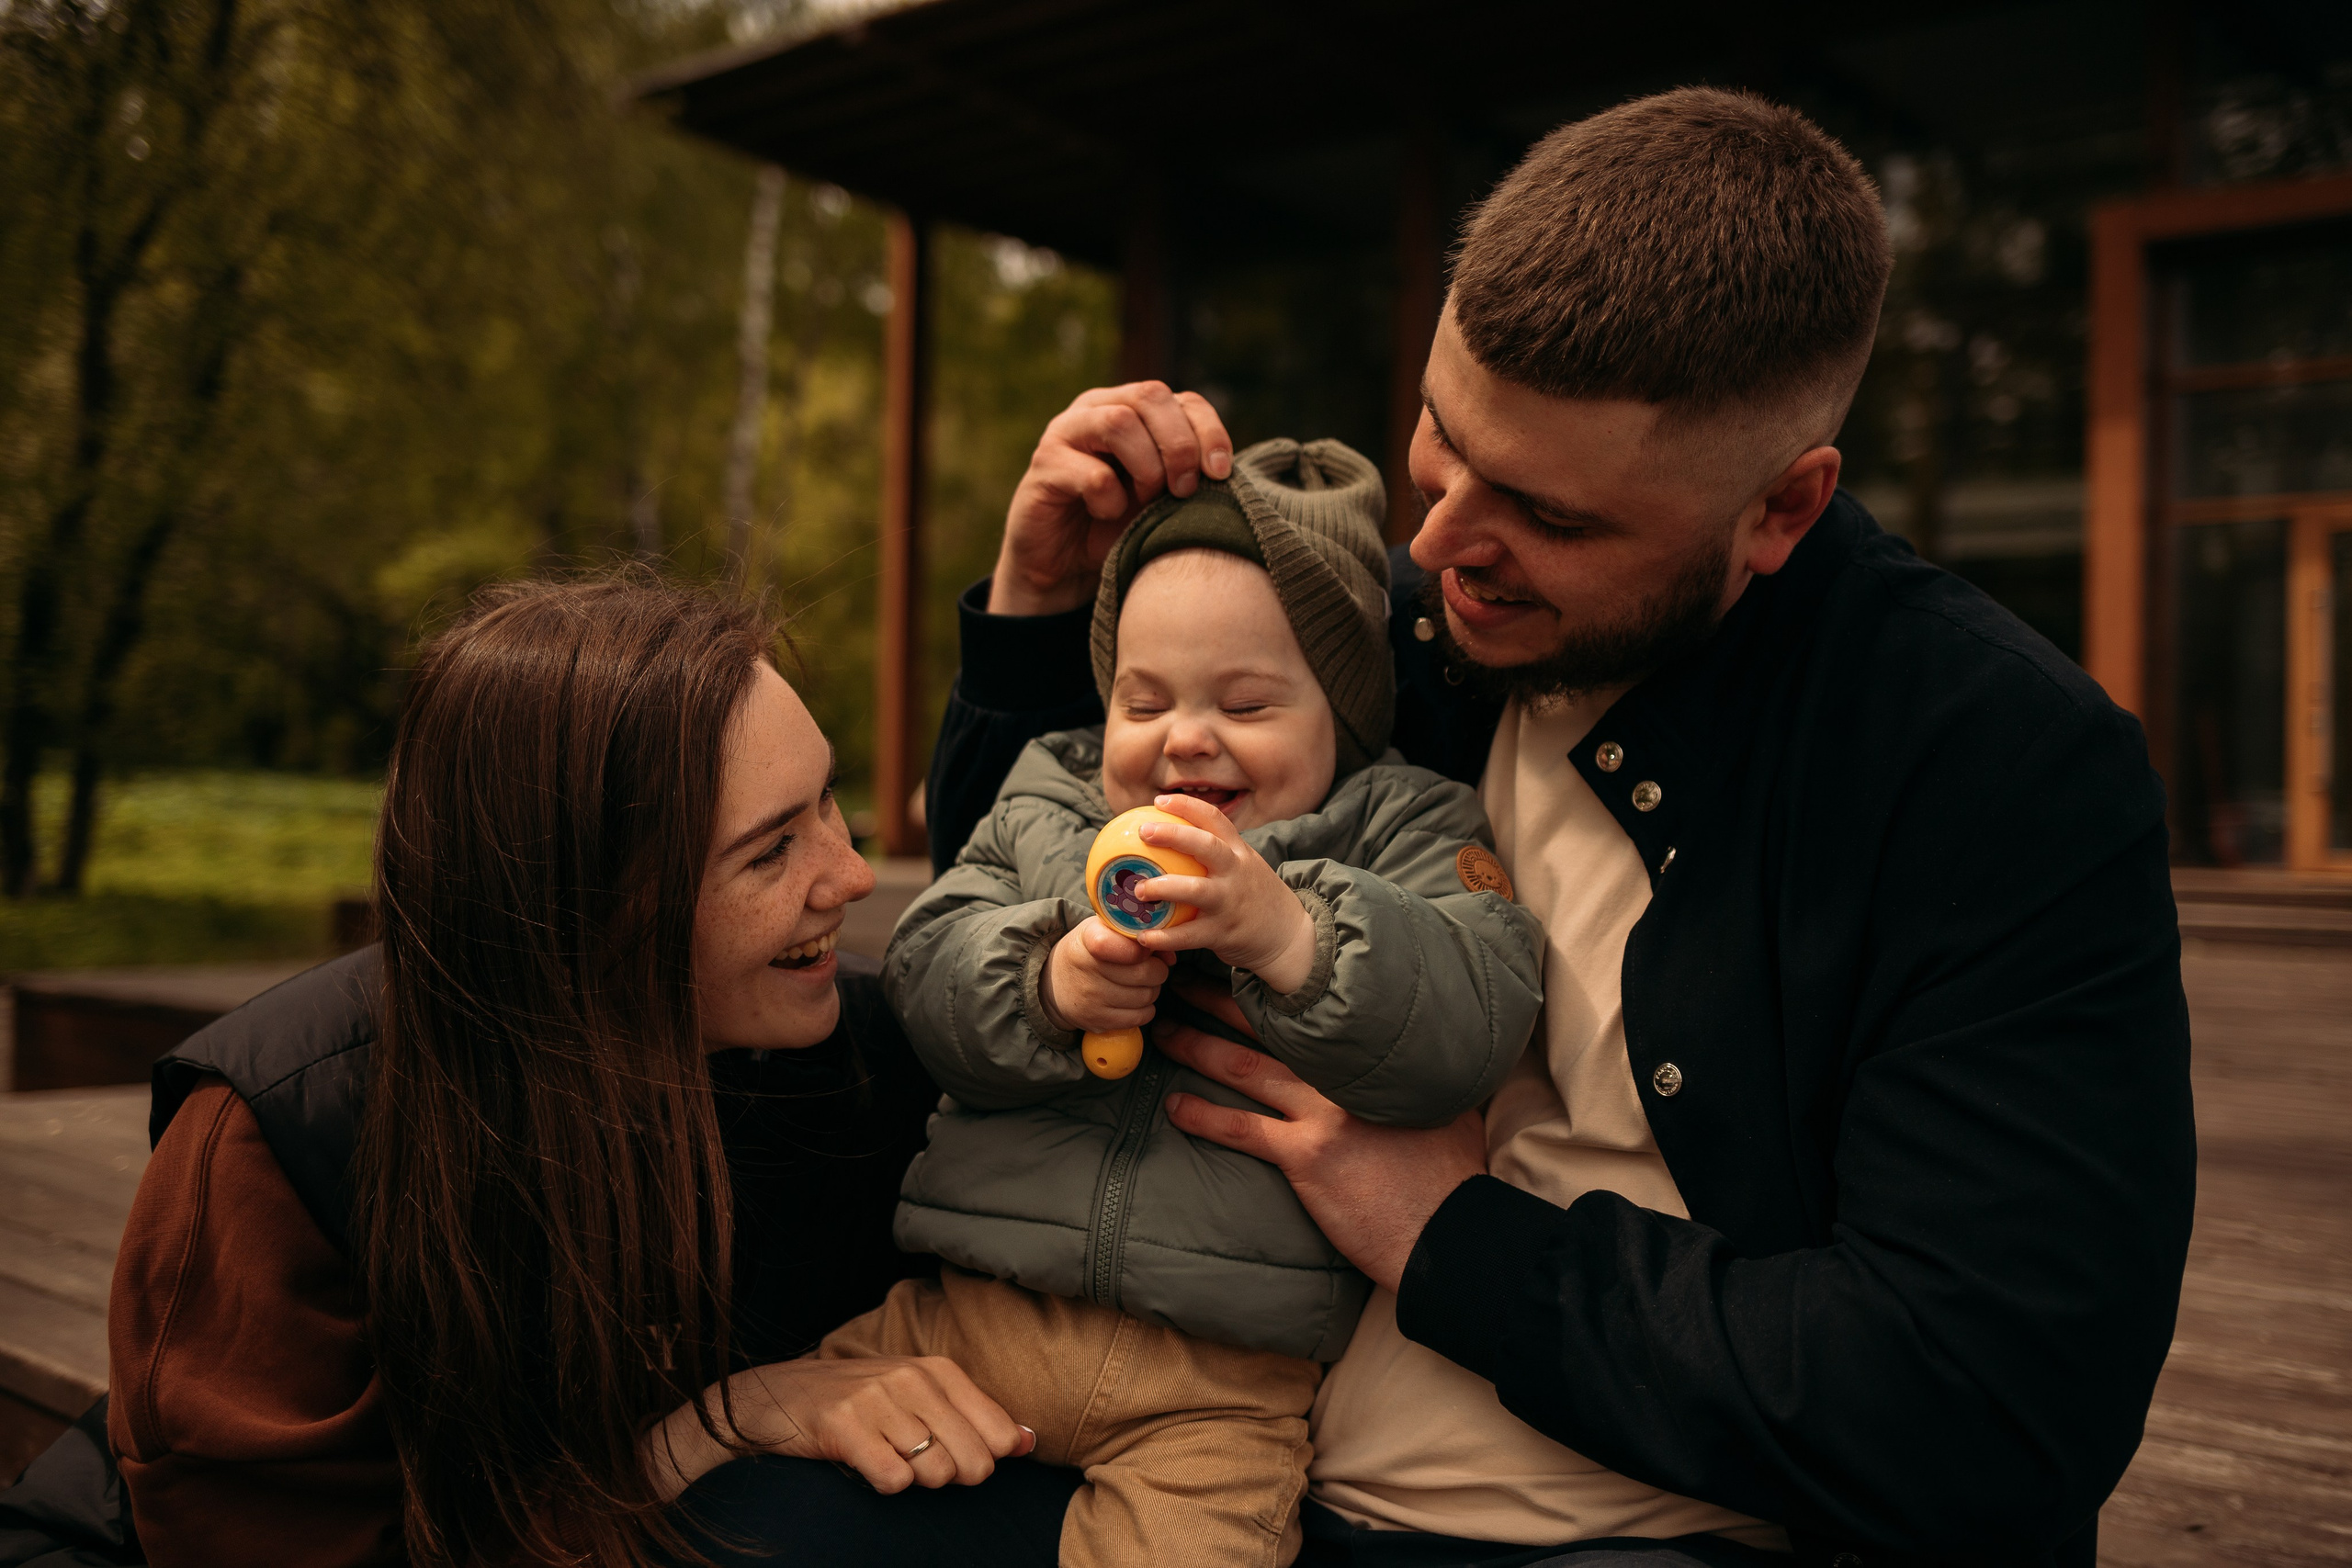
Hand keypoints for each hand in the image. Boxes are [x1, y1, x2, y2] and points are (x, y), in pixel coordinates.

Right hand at [642, 1354, 1036, 1501]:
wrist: (773, 1398)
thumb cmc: (856, 1403)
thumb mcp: (918, 1398)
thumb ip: (975, 1418)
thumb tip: (1028, 1440)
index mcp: (937, 1369)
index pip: (997, 1436)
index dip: (982, 1461)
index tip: (950, 1455)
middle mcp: (911, 1378)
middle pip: (972, 1462)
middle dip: (949, 1478)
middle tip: (913, 1463)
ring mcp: (877, 1400)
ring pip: (935, 1474)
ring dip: (913, 1481)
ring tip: (886, 1459)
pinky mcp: (844, 1425)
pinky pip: (893, 1480)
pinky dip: (884, 1485)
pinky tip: (865, 1466)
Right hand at [989, 383, 1233, 615]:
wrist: (1061, 567)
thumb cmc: (1114, 528)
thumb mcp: (1160, 497)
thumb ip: (1185, 471)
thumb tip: (1220, 467)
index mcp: (1132, 409)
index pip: (1183, 399)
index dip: (1209, 431)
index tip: (1220, 473)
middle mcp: (1097, 408)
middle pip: (1151, 396)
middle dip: (1179, 445)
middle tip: (1184, 490)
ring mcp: (1066, 432)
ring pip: (1119, 421)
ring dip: (1147, 467)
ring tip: (1145, 501)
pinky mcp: (1045, 466)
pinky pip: (1093, 474)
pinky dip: (1111, 500)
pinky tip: (1107, 514)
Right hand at [1044, 915, 1170, 1032]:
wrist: (1052, 983)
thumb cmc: (1087, 950)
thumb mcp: (1103, 930)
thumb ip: (1137, 935)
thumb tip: (1171, 956)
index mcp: (1088, 940)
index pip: (1126, 946)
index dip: (1144, 948)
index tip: (1144, 949)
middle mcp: (1088, 970)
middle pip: (1147, 973)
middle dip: (1157, 969)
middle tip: (1149, 966)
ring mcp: (1092, 999)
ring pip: (1147, 996)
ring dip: (1152, 989)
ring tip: (1139, 982)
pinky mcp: (1098, 1021)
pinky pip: (1140, 1017)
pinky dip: (1144, 1008)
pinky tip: (1133, 999)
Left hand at [1131, 794, 1316, 994]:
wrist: (1287, 936)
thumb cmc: (1253, 896)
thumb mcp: (1242, 867)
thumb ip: (1215, 854)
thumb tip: (1169, 838)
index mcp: (1238, 852)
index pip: (1214, 819)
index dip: (1186, 806)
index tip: (1159, 801)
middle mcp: (1235, 872)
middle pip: (1206, 846)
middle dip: (1174, 835)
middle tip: (1144, 831)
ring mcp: (1229, 902)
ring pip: (1195, 890)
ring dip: (1164, 887)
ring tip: (1138, 889)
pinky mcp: (1223, 932)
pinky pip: (1189, 935)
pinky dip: (1165, 937)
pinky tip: (1143, 936)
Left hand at [1155, 983, 1487, 1291]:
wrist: (1449, 1227)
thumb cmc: (1449, 1169)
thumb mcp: (1443, 1100)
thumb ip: (1412, 1068)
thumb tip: (1404, 1042)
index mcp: (1371, 1054)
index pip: (1310, 1008)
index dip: (1269, 986)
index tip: (1237, 964)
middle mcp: (1341, 1074)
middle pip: (1267, 1025)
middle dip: (1217, 1000)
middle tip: (1181, 980)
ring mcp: (1321, 1113)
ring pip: (1244, 1068)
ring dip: (1197, 1047)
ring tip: (1164, 1031)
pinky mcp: (1306, 1157)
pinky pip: (1243, 1130)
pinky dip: (1204, 1117)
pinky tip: (1175, 1108)